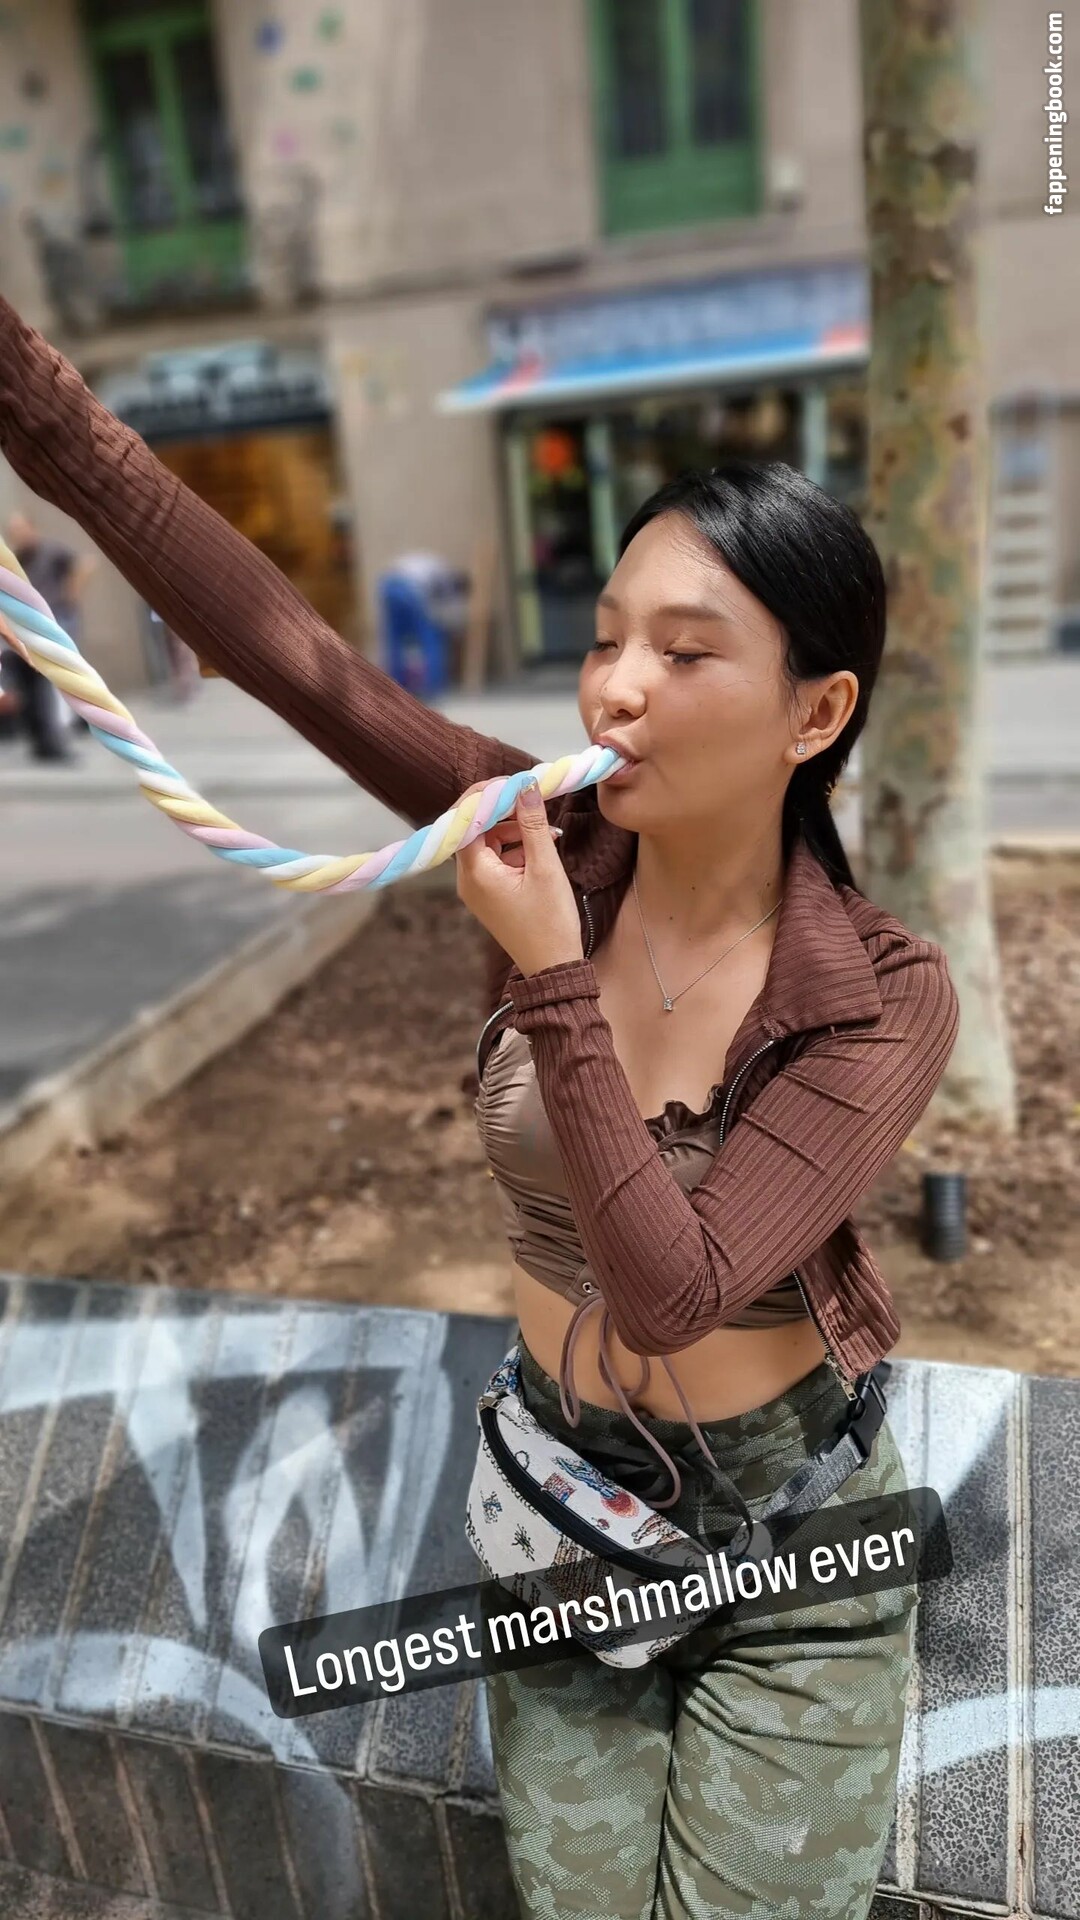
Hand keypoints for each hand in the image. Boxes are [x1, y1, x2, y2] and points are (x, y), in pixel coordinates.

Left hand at [454, 779, 584, 976]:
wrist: (552, 966)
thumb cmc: (550, 923)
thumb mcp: (545, 868)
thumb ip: (533, 824)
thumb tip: (526, 786)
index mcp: (475, 872)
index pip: (466, 819)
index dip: (488, 795)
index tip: (514, 783)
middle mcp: (467, 878)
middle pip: (474, 828)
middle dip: (503, 810)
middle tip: (532, 798)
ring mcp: (476, 886)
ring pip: (486, 841)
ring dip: (513, 828)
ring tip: (546, 829)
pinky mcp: (489, 892)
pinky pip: (495, 858)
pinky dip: (515, 846)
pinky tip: (541, 846)